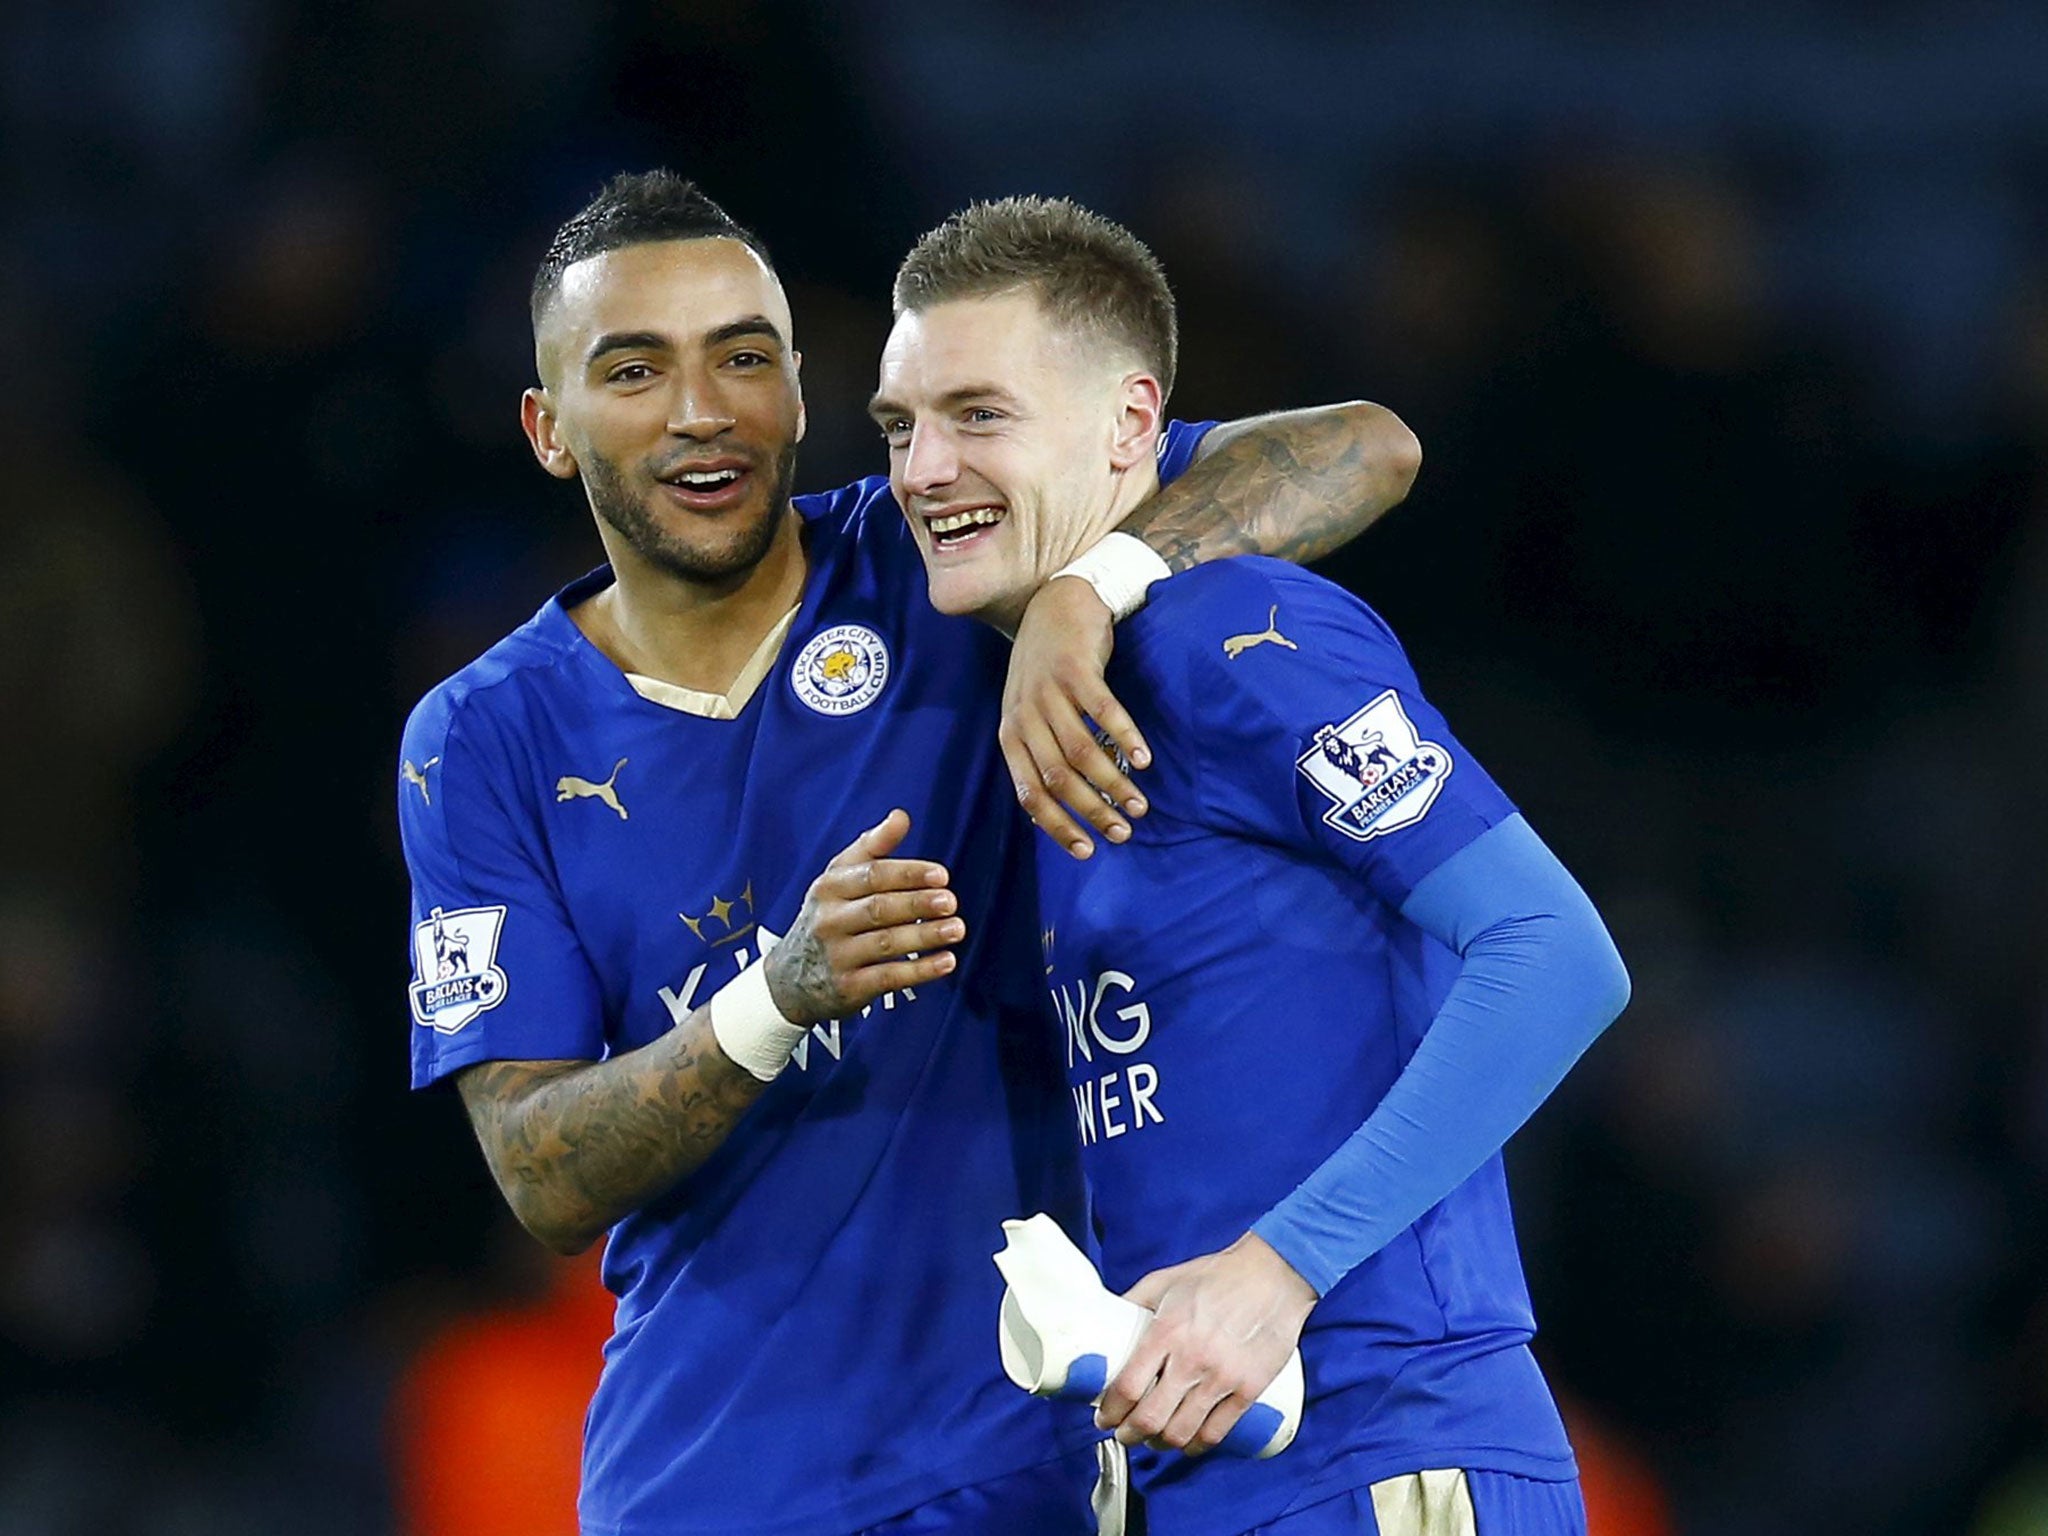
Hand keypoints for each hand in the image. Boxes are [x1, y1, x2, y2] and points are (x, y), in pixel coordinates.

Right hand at [764, 810, 962, 1023]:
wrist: (790, 980)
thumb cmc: (829, 918)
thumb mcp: (839, 879)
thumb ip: (872, 847)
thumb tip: (901, 816)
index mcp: (830, 887)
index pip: (872, 875)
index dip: (908, 874)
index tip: (942, 875)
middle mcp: (830, 920)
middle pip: (879, 908)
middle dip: (918, 904)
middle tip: (951, 902)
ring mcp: (838, 955)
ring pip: (886, 943)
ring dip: (925, 936)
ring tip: (957, 929)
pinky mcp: (849, 987)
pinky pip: (888, 977)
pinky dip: (920, 971)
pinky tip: (946, 962)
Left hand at [1001, 575, 1151, 859]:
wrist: (1053, 602)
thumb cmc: (1045, 669)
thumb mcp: (1028, 713)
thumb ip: (1038, 755)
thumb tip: (1052, 815)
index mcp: (1011, 735)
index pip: (1030, 795)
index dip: (1058, 827)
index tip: (1089, 851)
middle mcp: (1025, 716)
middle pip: (1059, 778)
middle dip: (1092, 811)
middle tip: (1124, 832)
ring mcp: (1049, 691)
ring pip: (1081, 751)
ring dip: (1112, 783)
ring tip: (1140, 804)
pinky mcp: (1076, 668)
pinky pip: (1103, 711)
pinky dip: (1124, 737)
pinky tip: (1144, 759)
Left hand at [1096, 1233, 1315, 1455]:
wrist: (1274, 1275)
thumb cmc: (1219, 1275)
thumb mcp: (1166, 1280)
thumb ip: (1135, 1302)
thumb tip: (1106, 1323)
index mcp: (1168, 1331)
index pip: (1128, 1387)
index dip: (1110, 1411)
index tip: (1104, 1417)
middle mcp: (1192, 1358)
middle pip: (1150, 1418)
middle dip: (1129, 1434)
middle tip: (1124, 1433)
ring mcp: (1223, 1377)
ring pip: (1181, 1432)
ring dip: (1159, 1444)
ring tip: (1153, 1440)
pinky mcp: (1249, 1389)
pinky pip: (1216, 1432)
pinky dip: (1196, 1446)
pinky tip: (1187, 1443)